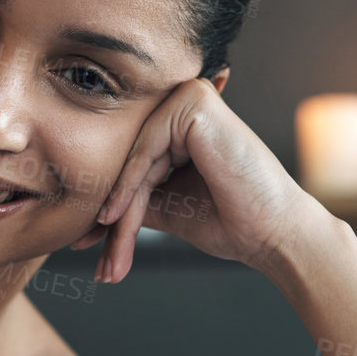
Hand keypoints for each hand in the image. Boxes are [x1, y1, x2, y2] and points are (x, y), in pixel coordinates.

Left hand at [71, 77, 317, 283]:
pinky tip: (114, 217)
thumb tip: (88, 210)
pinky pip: (144, 151)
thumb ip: (133, 196)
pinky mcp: (195, 103)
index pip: (132, 164)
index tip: (83, 244)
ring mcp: (190, 98)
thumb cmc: (232, 221)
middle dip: (109, 216)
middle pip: (128, 163)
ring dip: (118, 212)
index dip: (108, 205)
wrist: (274, 234)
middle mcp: (185, 103)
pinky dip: (127, 187)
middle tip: (89, 255)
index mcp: (182, 124)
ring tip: (109, 257)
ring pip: (132, 161)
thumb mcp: (169, 206)